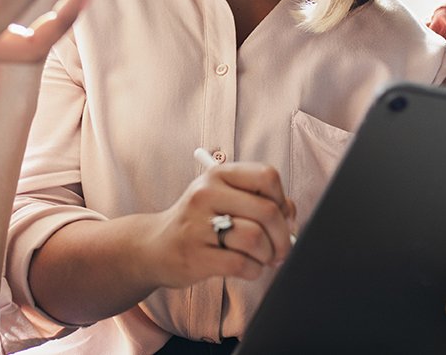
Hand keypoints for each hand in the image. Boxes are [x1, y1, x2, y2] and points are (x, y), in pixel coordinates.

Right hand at [143, 161, 297, 287]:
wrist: (154, 246)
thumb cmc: (199, 222)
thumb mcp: (223, 199)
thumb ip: (258, 200)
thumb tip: (291, 215)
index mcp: (217, 175)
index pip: (267, 177)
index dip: (282, 199)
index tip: (281, 217)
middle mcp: (206, 194)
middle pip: (267, 211)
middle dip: (283, 236)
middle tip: (282, 249)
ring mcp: (198, 225)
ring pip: (256, 239)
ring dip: (268, 255)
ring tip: (261, 259)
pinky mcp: (196, 255)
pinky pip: (242, 264)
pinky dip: (253, 270)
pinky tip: (247, 268)